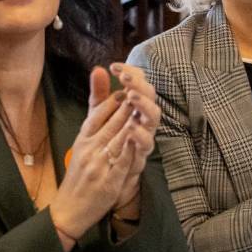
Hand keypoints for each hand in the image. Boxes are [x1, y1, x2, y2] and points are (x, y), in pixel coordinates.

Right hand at [49, 68, 138, 239]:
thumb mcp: (82, 144)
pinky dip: (129, 152)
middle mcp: (89, 150)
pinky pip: (120, 165)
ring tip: (143, 110)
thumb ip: (95, 117)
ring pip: (117, 141)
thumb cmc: (79, 173)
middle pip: (110, 124)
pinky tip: (138, 141)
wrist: (68, 209)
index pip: (97, 115)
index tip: (126, 88)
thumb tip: (97, 81)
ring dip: (130, 124)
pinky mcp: (108, 182)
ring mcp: (98, 166)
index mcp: (83, 140)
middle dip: (126, 107)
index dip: (112, 100)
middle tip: (140, 92)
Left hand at [106, 63, 160, 215]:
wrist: (99, 184)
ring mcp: (143, 141)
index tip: (115, 66)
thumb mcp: (98, 119)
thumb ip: (100, 96)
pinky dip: (140, 137)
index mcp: (133, 110)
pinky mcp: (138, 159)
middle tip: (125, 79)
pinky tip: (131, 128)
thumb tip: (99, 68)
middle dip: (140, 87)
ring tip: (131, 98)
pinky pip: (144, 147)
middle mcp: (142, 123)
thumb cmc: (104, 148)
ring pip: (153, 121)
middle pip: (150, 98)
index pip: (139, 85)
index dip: (131, 74)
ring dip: (143, 108)